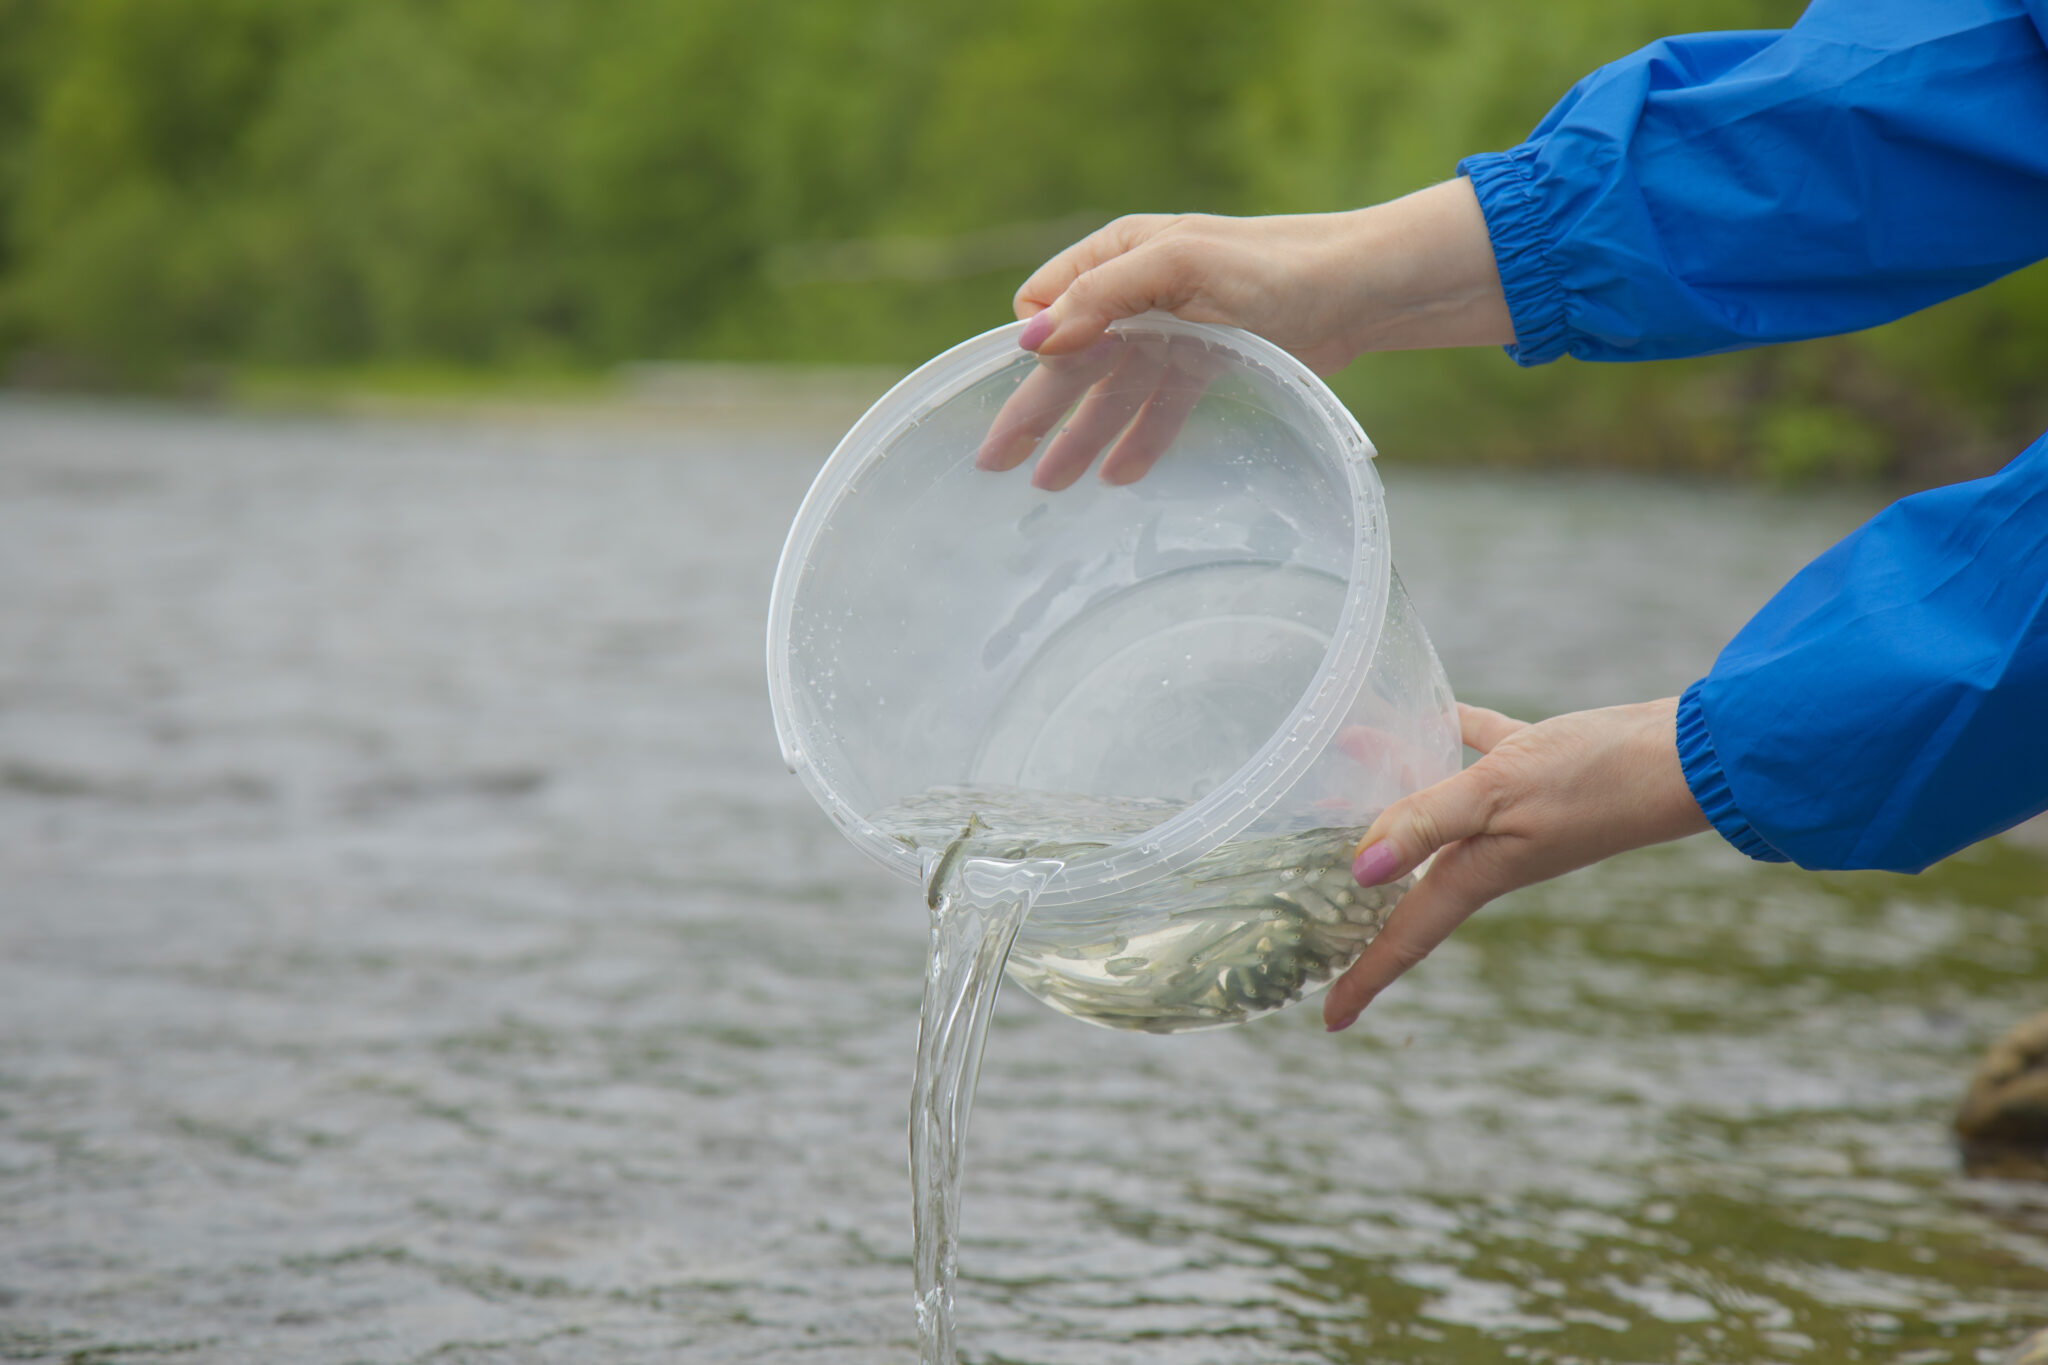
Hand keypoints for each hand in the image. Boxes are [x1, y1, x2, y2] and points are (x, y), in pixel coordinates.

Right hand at [977, 179, 1512, 488]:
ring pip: (1112, 393)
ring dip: (1081, 437)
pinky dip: (1137, 441)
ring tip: (1051, 488)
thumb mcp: (1181, 267)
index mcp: (1121, 255)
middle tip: (996, 464)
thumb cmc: (1274, 265)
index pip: (1047, 305)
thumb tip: (1029, 338)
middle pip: (1072, 362)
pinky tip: (1119, 478)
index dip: (1033, 347)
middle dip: (1035, 411)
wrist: (1362, 291)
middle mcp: (1139, 294)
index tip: (1028, 387)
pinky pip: (1159, 409)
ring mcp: (1175, 333)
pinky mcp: (1210, 364)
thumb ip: (1103, 296)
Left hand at [1323, 698, 1709, 1032]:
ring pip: (1434, 810)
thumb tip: (1360, 869)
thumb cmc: (1598, 777)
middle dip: (1360, 899)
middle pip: (1410, 883)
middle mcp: (1491, 853)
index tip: (1326, 1020)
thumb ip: (1429, 821)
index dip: (1365, 977)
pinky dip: (1448, 733)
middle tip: (1310, 906)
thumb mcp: (1500, 794)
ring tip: (1336, 779)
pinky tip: (1423, 710)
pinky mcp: (1540, 767)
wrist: (1695, 752)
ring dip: (1387, 798)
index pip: (1407, 938)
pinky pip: (1478, 751)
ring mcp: (1517, 813)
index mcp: (1478, 873)